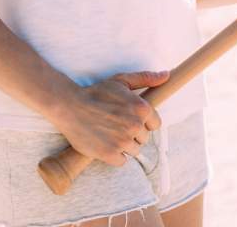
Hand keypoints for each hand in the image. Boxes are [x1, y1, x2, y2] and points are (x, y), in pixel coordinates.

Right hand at [50, 70, 167, 166]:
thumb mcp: (121, 81)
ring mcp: (123, 141)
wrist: (70, 106)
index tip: (129, 119)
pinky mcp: (110, 154)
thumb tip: (166, 75)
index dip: (143, 122)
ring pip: (134, 150)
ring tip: (109, 134)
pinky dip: (114, 155)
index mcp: (141, 108)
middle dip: (133, 133)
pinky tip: (104, 143)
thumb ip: (146, 78)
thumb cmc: (97, 92)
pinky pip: (122, 161)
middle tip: (115, 125)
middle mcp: (135, 126)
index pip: (155, 125)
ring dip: (124, 145)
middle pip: (144, 138)